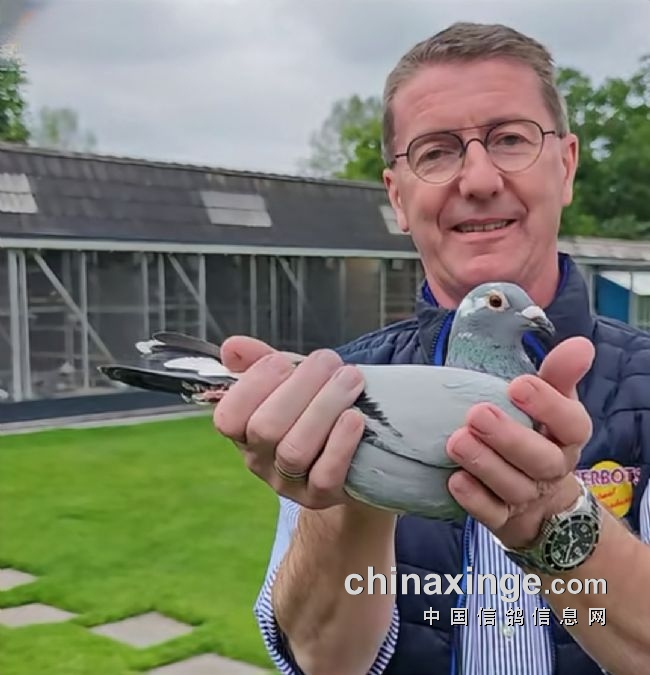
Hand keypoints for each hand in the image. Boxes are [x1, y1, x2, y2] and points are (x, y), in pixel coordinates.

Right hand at [212, 335, 366, 509]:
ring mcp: (289, 482)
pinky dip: (340, 444)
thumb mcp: (287, 381)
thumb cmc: (313, 407)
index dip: (252, 385)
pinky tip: (355, 417)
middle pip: (266, 428)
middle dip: (300, 386)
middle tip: (329, 360)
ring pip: (295, 450)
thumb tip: (232, 347)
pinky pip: (326, 475)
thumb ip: (260, 362)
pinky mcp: (322, 496)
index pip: (228, 416)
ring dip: (324, 407)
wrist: (355, 453)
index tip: (282, 361)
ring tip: (350, 379)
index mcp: (244, 431)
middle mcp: (260, 460)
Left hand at [445, 336, 595, 547]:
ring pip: (513, 487)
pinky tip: (454, 480)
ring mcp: (528, 497)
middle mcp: (552, 469)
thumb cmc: (536, 434)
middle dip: (509, 438)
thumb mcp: (548, 400)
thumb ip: (559, 374)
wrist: (538, 501)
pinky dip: (474, 500)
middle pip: (541, 460)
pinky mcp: (503, 519)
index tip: (517, 384)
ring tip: (457, 441)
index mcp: (567, 437)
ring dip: (485, 464)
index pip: (572, 424)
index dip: (548, 405)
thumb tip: (580, 344)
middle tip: (477, 414)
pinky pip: (491, 514)